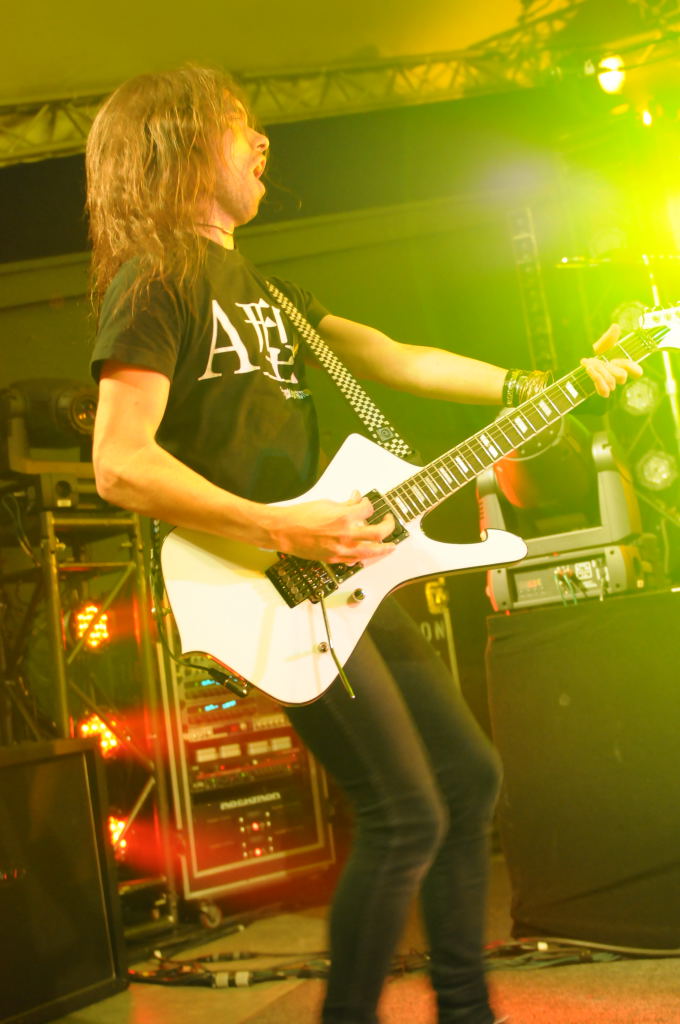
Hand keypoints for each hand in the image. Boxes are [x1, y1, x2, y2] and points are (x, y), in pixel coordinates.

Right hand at [266, 492, 395, 563]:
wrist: (284, 531)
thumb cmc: (300, 516)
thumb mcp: (326, 503)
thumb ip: (345, 504)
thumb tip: (356, 499)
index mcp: (343, 517)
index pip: (367, 509)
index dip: (369, 505)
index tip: (366, 504)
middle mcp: (345, 534)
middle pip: (378, 533)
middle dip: (388, 526)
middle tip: (389, 522)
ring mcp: (341, 549)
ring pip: (371, 552)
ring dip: (384, 548)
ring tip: (391, 546)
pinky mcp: (334, 558)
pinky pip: (356, 560)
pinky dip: (365, 556)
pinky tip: (370, 554)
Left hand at [580, 323, 642, 396]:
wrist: (583, 368)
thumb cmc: (597, 356)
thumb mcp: (602, 345)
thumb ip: (609, 337)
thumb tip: (615, 326)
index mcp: (623, 366)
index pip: (637, 372)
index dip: (632, 368)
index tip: (618, 360)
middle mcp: (618, 377)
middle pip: (622, 377)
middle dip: (611, 369)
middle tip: (603, 362)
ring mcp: (610, 385)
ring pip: (611, 383)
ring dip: (600, 372)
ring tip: (590, 365)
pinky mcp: (602, 390)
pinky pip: (604, 391)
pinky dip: (596, 379)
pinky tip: (589, 369)